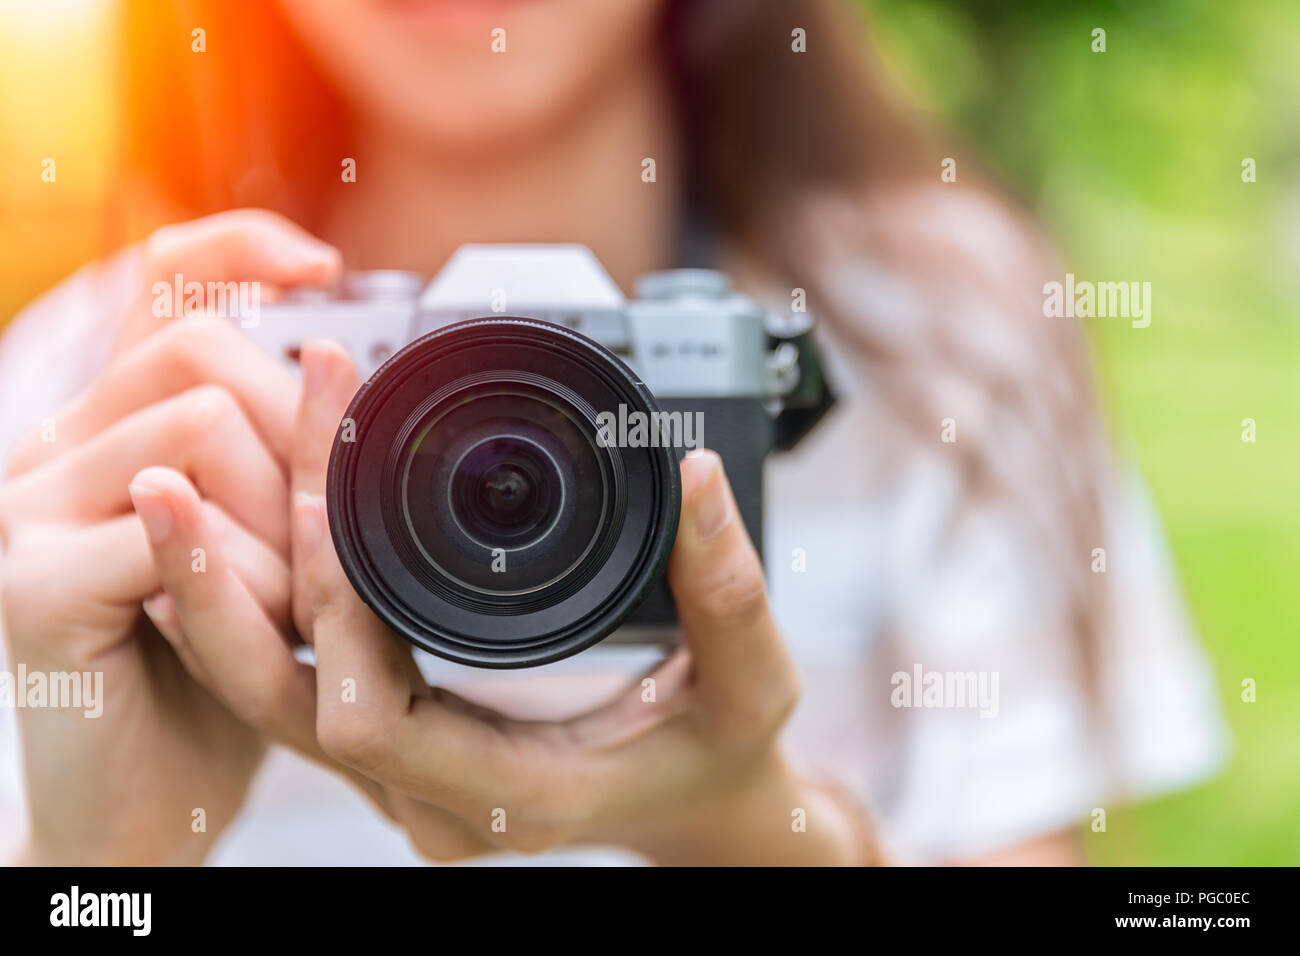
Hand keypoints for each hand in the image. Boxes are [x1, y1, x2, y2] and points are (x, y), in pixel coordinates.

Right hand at [0, 210, 339, 864]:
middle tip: (316, 541)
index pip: (156, 282)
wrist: (142, 804)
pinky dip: (246, 577)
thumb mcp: (261, 549)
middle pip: (201, 356)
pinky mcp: (32, 583)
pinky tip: (249, 623)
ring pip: (199, 429)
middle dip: (292, 441)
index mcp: (108, 429)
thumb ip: (275, 466)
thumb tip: (346, 380)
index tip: (324, 266)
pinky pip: (176, 523)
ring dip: (277, 522)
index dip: (237, 247)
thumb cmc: (214, 675)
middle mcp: (51, 448)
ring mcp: (27, 511)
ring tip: (284, 601)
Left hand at [141, 341, 874, 863]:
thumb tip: (695, 472)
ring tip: (195, 473)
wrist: (700, 804)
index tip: (318, 493)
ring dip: (232, 584)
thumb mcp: (754, 680)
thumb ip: (729, 586)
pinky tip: (241, 523)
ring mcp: (405, 779)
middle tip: (203, 461)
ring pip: (274, 692)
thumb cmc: (724, 753)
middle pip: (289, 697)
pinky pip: (296, 683)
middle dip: (237, 577)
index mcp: (517, 791)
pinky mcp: (394, 747)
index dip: (330, 612)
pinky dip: (260, 605)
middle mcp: (436, 799)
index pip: (371, 720)